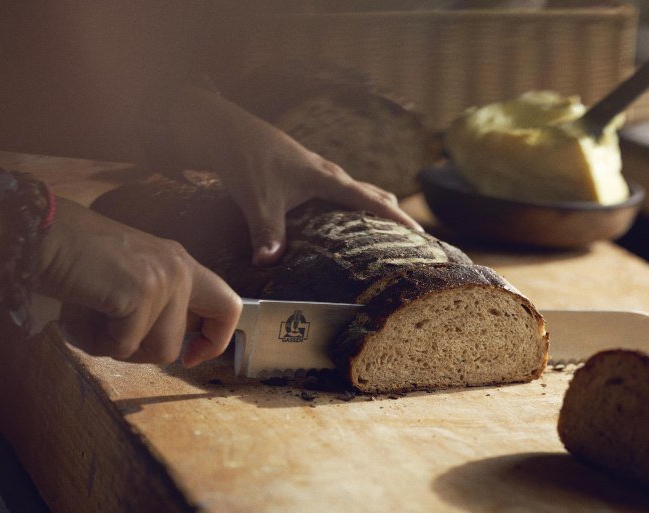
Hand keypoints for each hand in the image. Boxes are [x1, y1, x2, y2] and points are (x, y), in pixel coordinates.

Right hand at [37, 197, 241, 366]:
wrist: (44, 234)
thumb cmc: (77, 260)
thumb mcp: (131, 277)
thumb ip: (156, 303)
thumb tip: (169, 346)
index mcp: (180, 263)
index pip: (228, 305)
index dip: (217, 339)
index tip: (192, 356)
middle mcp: (180, 268)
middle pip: (183, 340)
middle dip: (155, 352)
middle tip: (119, 342)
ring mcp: (164, 279)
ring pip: (157, 350)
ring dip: (115, 347)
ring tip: (87, 320)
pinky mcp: (141, 292)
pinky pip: (124, 346)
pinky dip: (94, 341)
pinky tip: (77, 317)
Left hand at [169, 86, 423, 265]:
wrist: (227, 131)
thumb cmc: (247, 161)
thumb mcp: (258, 199)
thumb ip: (267, 231)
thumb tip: (268, 263)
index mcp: (328, 179)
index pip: (372, 200)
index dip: (398, 218)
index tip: (421, 234)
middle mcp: (330, 174)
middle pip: (373, 194)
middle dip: (394, 216)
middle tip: (412, 242)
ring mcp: (319, 173)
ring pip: (358, 192)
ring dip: (374, 211)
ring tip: (387, 237)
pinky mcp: (307, 175)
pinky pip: (341, 194)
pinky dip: (353, 208)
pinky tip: (344, 225)